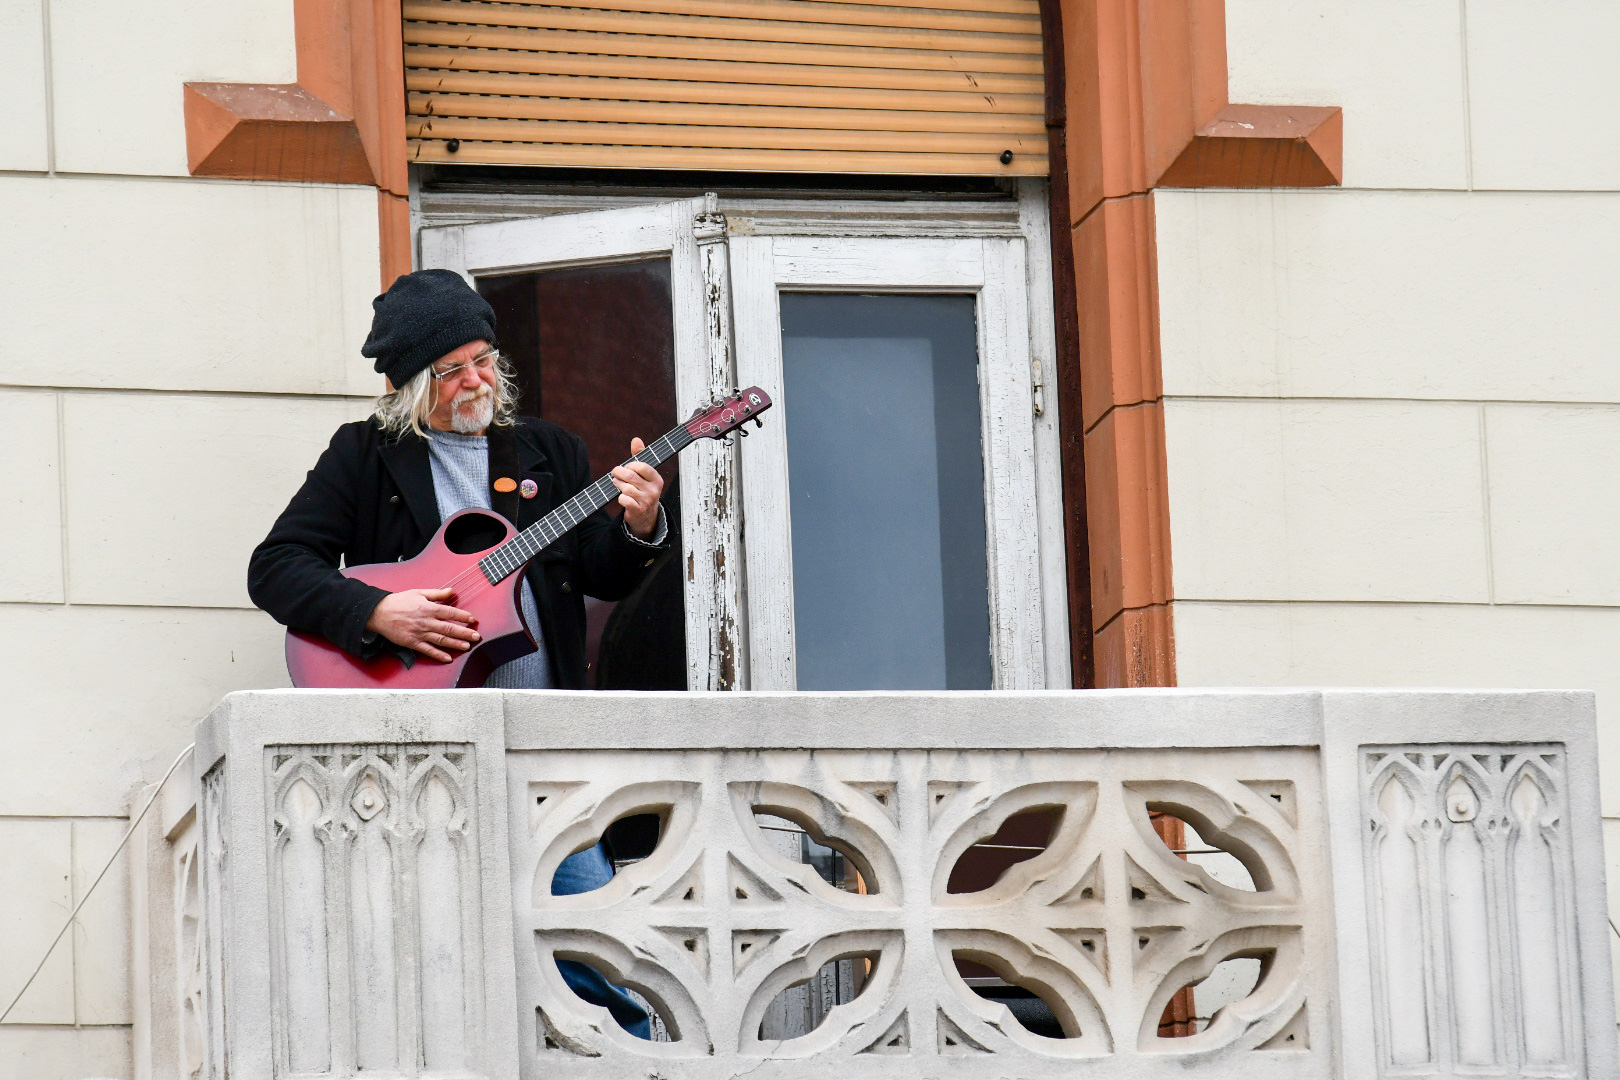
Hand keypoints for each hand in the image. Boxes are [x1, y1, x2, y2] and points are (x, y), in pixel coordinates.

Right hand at [365, 588, 479, 662]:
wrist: (379, 612)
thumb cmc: (399, 601)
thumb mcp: (419, 592)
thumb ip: (437, 593)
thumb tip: (451, 591)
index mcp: (429, 608)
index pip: (450, 612)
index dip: (463, 616)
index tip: (472, 620)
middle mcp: (426, 622)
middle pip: (449, 628)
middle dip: (464, 632)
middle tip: (476, 636)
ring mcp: (420, 633)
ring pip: (441, 640)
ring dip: (455, 644)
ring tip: (467, 646)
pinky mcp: (412, 642)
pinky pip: (427, 650)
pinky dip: (438, 655)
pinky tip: (448, 658)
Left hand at [612, 437, 664, 539]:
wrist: (646, 516)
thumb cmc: (643, 490)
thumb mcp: (644, 474)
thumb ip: (640, 456)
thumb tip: (636, 439)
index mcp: (657, 479)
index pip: (642, 466)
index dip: (630, 465)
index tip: (626, 467)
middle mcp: (653, 490)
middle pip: (631, 476)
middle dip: (619, 472)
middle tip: (615, 472)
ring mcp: (646, 501)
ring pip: (626, 488)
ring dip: (618, 485)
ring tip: (617, 484)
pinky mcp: (638, 510)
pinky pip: (624, 499)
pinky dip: (620, 498)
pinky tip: (622, 498)